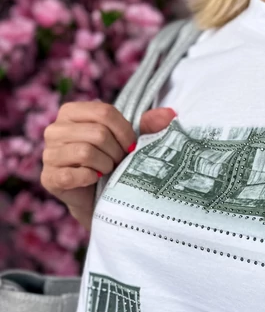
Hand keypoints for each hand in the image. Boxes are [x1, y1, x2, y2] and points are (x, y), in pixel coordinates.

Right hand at [40, 101, 176, 227]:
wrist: (100, 199)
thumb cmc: (114, 164)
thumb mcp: (130, 142)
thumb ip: (148, 126)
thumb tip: (170, 113)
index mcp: (72, 112)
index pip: (104, 112)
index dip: (125, 132)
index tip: (132, 148)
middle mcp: (55, 129)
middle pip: (97, 133)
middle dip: (116, 153)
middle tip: (118, 164)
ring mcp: (49, 154)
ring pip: (86, 152)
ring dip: (105, 166)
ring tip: (107, 172)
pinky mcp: (49, 177)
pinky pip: (74, 174)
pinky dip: (90, 178)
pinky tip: (94, 181)